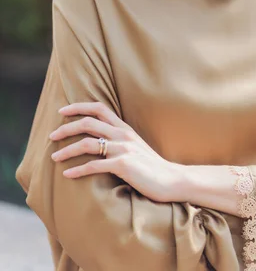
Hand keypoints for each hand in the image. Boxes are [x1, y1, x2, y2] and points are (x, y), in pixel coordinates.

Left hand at [49, 102, 182, 202]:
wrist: (172, 179)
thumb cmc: (151, 166)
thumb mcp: (135, 146)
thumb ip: (119, 139)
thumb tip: (99, 139)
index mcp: (124, 127)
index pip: (99, 108)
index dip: (78, 106)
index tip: (62, 110)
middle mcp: (123, 134)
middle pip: (88, 123)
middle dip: (66, 127)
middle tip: (52, 136)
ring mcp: (123, 148)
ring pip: (87, 143)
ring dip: (67, 150)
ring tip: (54, 158)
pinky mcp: (123, 165)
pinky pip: (94, 165)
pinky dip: (78, 170)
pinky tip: (68, 175)